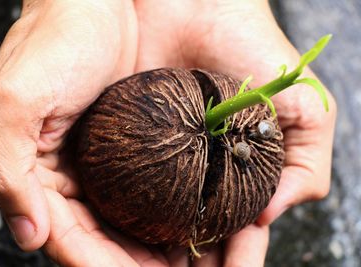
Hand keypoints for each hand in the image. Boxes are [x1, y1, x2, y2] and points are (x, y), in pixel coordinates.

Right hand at [0, 0, 164, 265]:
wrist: (94, 4)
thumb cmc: (54, 41)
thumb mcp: (17, 100)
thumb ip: (6, 170)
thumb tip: (28, 234)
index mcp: (31, 173)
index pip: (65, 238)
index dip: (100, 265)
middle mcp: (61, 175)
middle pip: (95, 238)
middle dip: (130, 263)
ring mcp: (93, 163)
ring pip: (118, 221)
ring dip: (146, 247)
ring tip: (182, 261)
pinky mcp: (120, 146)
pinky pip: (137, 191)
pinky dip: (156, 213)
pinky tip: (179, 224)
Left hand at [134, 0, 335, 265]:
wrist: (192, 4)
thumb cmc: (250, 46)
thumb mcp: (303, 107)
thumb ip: (306, 164)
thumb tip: (268, 214)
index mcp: (235, 168)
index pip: (235, 226)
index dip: (238, 254)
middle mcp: (194, 168)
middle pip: (193, 232)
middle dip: (195, 263)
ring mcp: (158, 158)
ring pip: (156, 221)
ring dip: (158, 253)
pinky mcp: (123, 142)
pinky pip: (120, 191)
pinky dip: (124, 220)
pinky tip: (127, 241)